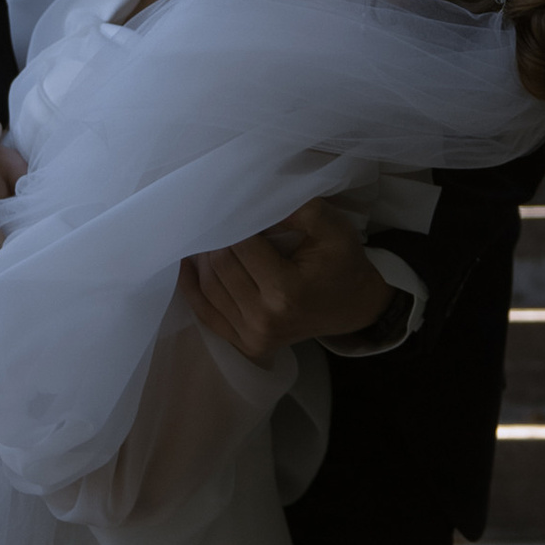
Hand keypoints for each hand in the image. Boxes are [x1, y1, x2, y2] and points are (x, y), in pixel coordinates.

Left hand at [187, 198, 393, 362]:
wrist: (354, 307)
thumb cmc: (343, 262)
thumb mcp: (331, 226)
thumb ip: (294, 208)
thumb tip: (250, 199)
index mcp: (286, 290)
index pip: (240, 245)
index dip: (231, 219)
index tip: (229, 201)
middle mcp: (265, 318)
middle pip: (220, 266)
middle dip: (215, 237)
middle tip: (215, 214)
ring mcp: (254, 336)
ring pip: (208, 287)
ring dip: (202, 258)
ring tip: (207, 234)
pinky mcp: (247, 345)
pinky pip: (207, 313)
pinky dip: (192, 287)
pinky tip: (189, 263)